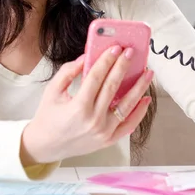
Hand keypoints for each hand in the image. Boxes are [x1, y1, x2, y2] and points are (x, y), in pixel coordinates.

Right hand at [19, 45, 153, 164]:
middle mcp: (93, 120)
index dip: (106, 61)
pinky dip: (139, 112)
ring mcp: (103, 132)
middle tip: (130, 52)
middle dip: (123, 67)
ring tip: (148, 73)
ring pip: (127, 106)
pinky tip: (146, 99)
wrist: (46, 146)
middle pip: (113, 87)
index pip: (96, 77)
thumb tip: (86, 57)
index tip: (115, 48)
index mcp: (78, 107)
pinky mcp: (109, 140)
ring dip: (139, 87)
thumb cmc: (48, 117)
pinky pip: (129, 125)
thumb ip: (67, 72)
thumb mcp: (52, 91)